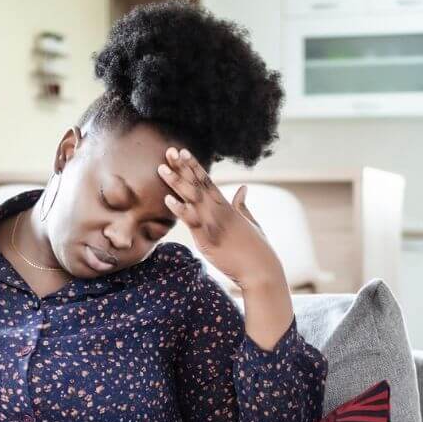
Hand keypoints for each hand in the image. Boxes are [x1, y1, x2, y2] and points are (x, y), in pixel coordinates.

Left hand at [157, 146, 284, 290]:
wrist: (260, 270)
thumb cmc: (257, 249)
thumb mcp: (250, 222)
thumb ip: (242, 205)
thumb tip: (243, 188)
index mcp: (227, 206)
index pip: (207, 181)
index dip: (194, 166)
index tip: (182, 152)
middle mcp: (219, 211)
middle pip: (197, 184)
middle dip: (182, 168)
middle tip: (168, 150)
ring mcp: (213, 223)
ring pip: (192, 198)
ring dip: (176, 183)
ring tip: (162, 168)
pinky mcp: (208, 239)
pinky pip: (192, 222)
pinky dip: (180, 210)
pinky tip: (168, 200)